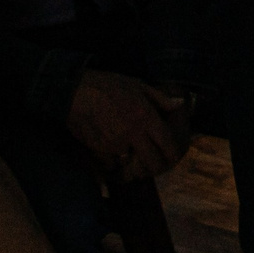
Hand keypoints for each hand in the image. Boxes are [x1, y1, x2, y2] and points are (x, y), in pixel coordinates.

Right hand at [67, 69, 189, 181]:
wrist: (76, 92)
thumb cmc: (108, 85)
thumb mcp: (138, 85)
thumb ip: (160, 99)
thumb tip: (178, 106)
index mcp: (146, 116)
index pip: (166, 141)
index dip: (172, 153)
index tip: (173, 158)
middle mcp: (133, 132)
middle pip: (151, 159)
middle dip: (155, 166)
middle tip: (154, 166)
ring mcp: (116, 142)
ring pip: (130, 162)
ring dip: (131, 161)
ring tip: (130, 157)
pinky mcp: (99, 149)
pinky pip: (110, 163)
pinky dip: (111, 161)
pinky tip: (110, 151)